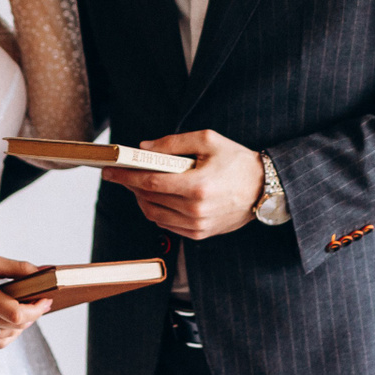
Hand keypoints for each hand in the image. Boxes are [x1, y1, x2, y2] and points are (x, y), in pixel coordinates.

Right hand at [0, 253, 51, 348]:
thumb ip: (17, 268)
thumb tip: (42, 273)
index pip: (16, 313)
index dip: (36, 309)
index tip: (46, 299)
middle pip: (15, 325)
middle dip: (34, 314)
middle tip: (40, 302)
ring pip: (7, 335)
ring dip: (22, 325)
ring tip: (25, 309)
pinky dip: (8, 334)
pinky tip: (12, 322)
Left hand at [101, 130, 264, 240]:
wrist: (265, 188)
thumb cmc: (237, 160)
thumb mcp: (207, 140)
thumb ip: (172, 143)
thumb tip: (143, 148)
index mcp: (197, 186)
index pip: (150, 182)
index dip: (125, 176)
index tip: (108, 171)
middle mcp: (196, 210)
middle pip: (148, 199)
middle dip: (130, 185)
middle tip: (121, 173)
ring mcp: (198, 226)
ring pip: (154, 214)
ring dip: (141, 199)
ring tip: (139, 184)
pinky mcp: (200, 234)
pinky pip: (166, 225)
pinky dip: (156, 211)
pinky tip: (157, 197)